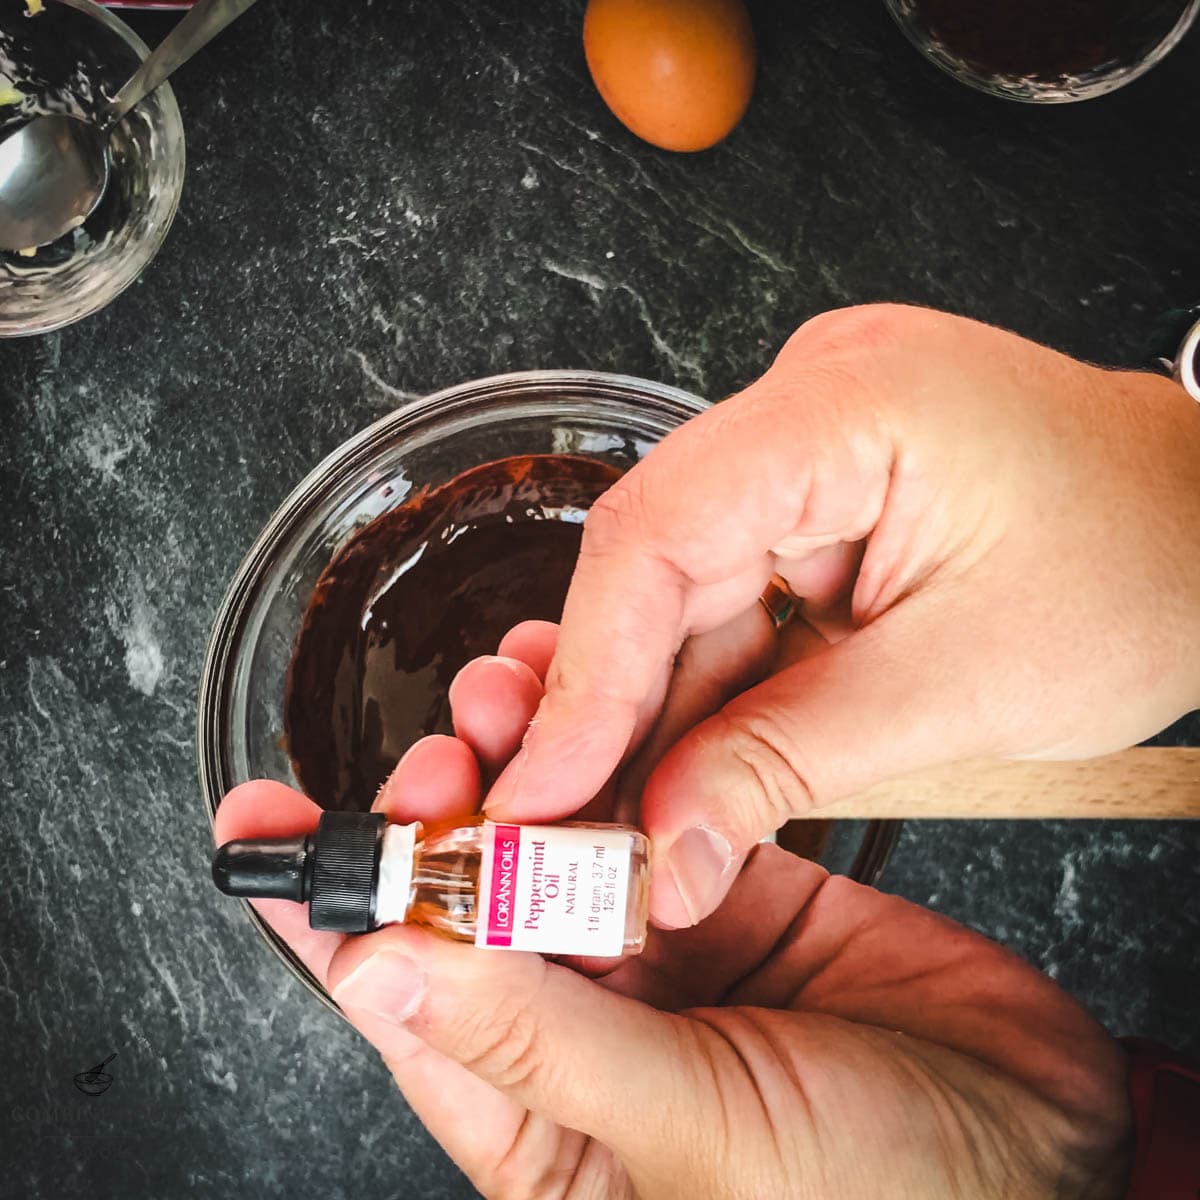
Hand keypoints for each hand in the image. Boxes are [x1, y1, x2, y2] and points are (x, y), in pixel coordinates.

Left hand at [215, 628, 1131, 1199]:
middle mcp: (592, 1027)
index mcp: (550, 1124)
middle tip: (436, 748)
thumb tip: (379, 969)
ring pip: (560, 838)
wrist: (1048, 1150)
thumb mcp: (694, 1132)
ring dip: (527, 764)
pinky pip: (656, 804)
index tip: (270, 834)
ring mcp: (661, 949)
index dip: (332, 914)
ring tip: (502, 691)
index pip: (405, 1004)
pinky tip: (599, 702)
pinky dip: (625, 752)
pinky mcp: (728, 884)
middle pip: (474, 905)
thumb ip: (540, 1041)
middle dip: (440, 817)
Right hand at [481, 305, 1199, 927]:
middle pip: (654, 560)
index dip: (585, 668)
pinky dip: (705, 688)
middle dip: (608, 705)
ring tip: (608, 820)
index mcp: (849, 403)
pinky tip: (673, 769)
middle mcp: (807, 403)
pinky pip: (733, 595)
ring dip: (650, 710)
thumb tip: (663, 841)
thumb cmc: (1144, 569)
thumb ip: (788, 761)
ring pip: (684, 589)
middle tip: (557, 824)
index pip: (658, 529)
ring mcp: (809, 446)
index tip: (540, 781)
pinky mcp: (819, 494)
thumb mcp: (962, 688)